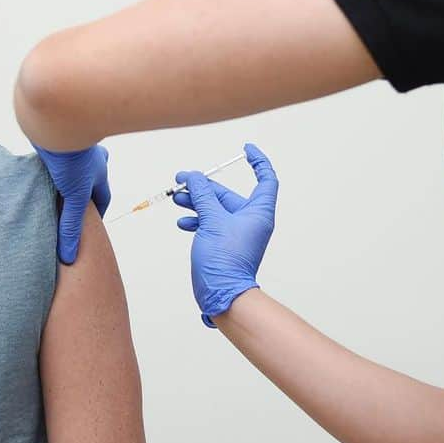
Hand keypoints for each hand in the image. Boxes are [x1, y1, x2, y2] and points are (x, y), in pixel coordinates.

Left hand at [33, 143, 111, 264]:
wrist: (56, 121)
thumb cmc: (71, 158)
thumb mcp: (72, 197)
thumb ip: (70, 226)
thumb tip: (69, 256)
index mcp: (100, 173)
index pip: (102, 198)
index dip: (96, 213)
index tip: (90, 225)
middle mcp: (91, 160)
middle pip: (90, 181)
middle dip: (83, 195)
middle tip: (74, 209)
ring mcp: (75, 149)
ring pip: (74, 168)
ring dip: (67, 179)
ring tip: (56, 193)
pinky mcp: (57, 141)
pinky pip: (56, 158)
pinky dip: (52, 167)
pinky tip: (40, 173)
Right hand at [173, 143, 277, 326]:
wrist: (222, 293)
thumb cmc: (225, 260)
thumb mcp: (212, 220)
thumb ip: (202, 195)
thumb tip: (193, 177)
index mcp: (258, 212)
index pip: (266, 179)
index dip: (258, 162)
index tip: (246, 150)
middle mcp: (250, 221)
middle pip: (228, 195)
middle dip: (204, 187)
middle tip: (182, 179)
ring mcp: (236, 233)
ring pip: (215, 209)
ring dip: (196, 202)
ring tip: (177, 198)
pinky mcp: (223, 244)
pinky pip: (210, 224)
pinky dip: (197, 220)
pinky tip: (183, 222)